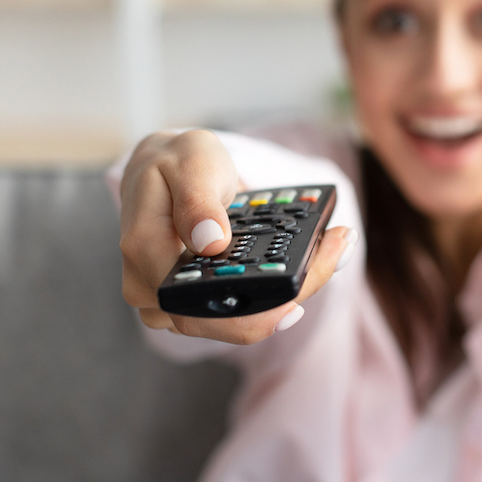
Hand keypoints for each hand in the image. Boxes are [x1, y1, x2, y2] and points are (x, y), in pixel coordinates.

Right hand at [118, 129, 355, 344]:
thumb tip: (210, 243)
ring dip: (292, 291)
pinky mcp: (198, 301)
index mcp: (145, 253)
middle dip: (288, 295)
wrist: (165, 167)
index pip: (194, 304)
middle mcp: (153, 290)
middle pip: (224, 319)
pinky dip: (282, 286)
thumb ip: (197, 200)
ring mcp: (173, 302)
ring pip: (238, 319)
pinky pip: (242, 306)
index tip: (295, 300)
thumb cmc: (176, 162)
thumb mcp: (189, 163)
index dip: (246, 315)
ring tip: (335, 248)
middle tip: (336, 252)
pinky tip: (318, 259)